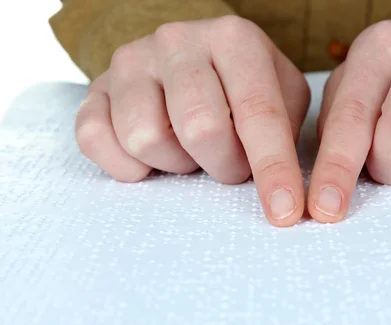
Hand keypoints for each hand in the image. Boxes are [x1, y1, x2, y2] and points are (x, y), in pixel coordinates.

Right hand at [75, 16, 309, 226]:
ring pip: (147, 139)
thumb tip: (287, 192)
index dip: (273, 168)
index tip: (285, 211)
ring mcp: (132, 61)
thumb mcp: (283, 95)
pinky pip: (95, 139)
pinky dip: (127, 164)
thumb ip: (288, 131)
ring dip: (177, 163)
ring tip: (191, 150)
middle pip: (199, 129)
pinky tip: (152, 158)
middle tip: (230, 163)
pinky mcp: (95, 87)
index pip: (257, 113)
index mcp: (234, 39)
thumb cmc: (244, 87)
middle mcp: (178, 41)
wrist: (191, 59)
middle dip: (223, 164)